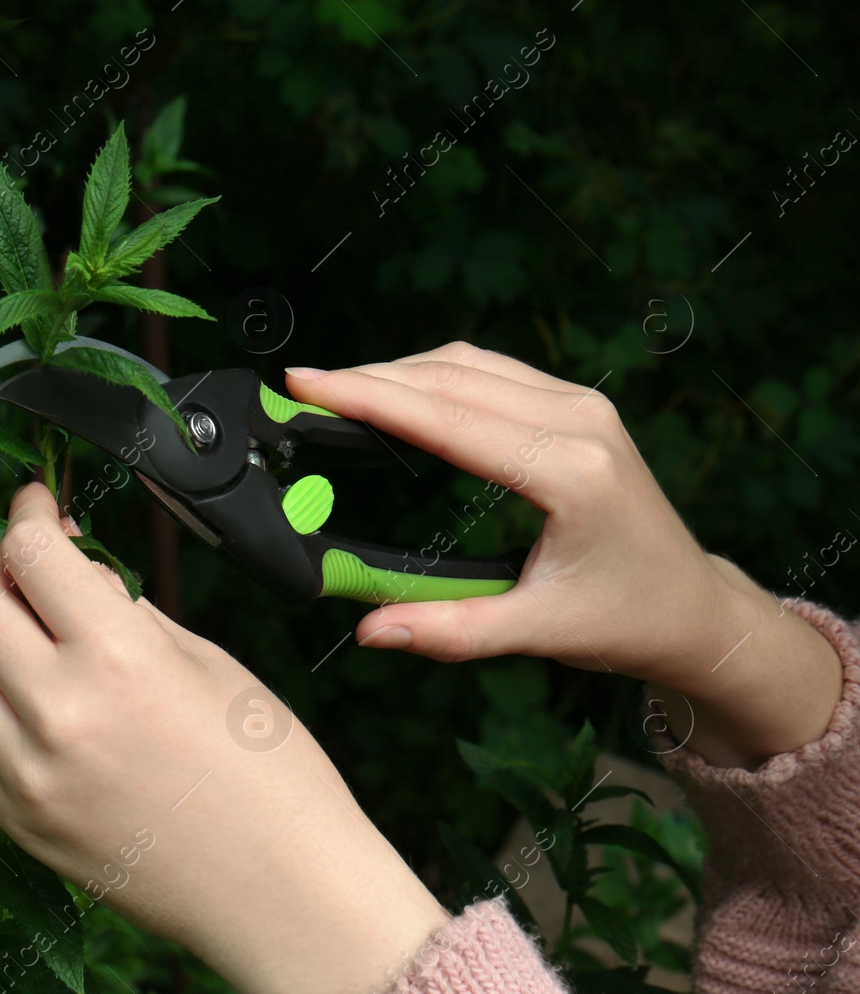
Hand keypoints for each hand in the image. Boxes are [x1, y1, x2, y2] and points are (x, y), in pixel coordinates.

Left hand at [0, 483, 450, 993]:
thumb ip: (125, 611)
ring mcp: (25, 774)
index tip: (38, 506)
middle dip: (0, 570)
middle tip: (37, 575)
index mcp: (119, 657)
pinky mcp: (13, 821)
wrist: (283, 896)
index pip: (29, 553)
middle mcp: (57, 712)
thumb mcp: (208, 663)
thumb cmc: (271, 775)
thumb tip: (72, 568)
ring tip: (26, 640)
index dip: (30, 513)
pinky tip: (8, 694)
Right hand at [285, 342, 842, 767]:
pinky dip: (432, 376)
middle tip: (301, 389)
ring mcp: (581, 404)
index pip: (446, 418)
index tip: (305, 384)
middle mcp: (579, 420)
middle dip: (369, 377)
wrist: (692, 606)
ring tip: (335, 391)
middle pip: (451, 375)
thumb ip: (448, 630)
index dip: (368, 397)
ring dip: (398, 371)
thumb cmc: (624, 619)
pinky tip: (394, 394)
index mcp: (569, 471)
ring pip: (468, 363)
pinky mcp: (576, 405)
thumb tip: (370, 631)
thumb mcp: (536, 631)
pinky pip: (489, 371)